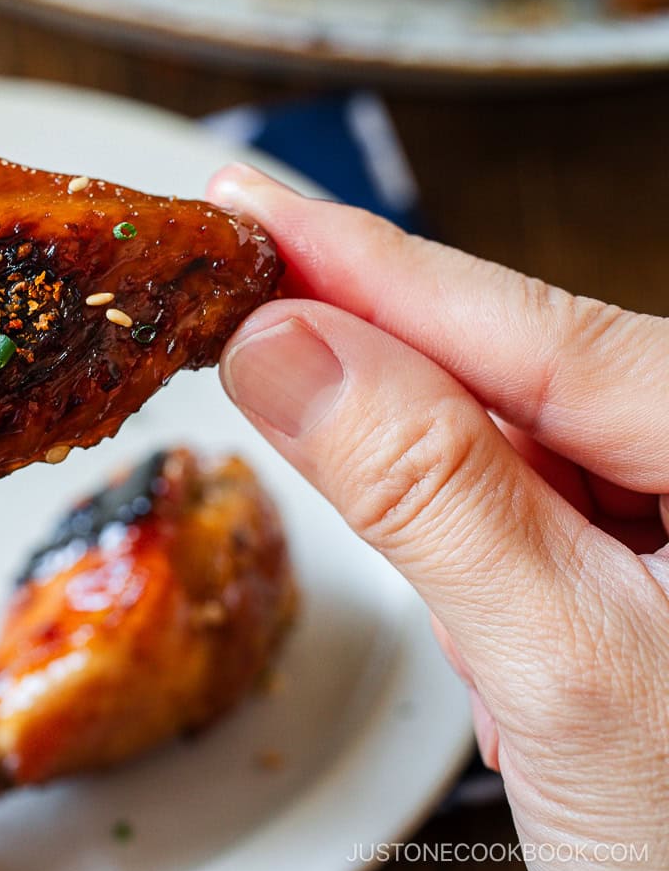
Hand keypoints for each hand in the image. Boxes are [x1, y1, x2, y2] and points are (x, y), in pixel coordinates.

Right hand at [209, 166, 668, 870]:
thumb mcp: (563, 661)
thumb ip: (426, 490)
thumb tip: (289, 350)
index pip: (505, 313)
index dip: (351, 256)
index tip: (244, 209)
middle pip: (505, 369)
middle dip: (378, 389)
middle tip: (243, 340)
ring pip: (509, 450)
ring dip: (434, 513)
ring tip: (436, 604)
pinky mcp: (652, 567)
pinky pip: (534, 519)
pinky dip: (479, 567)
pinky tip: (485, 635)